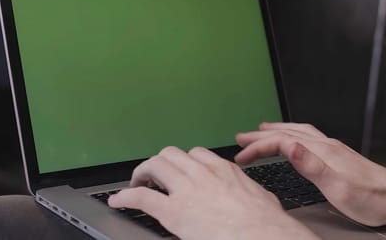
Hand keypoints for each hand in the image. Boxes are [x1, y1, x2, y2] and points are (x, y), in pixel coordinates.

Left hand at [108, 146, 318, 239]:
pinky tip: (119, 201)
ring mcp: (187, 190)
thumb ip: (245, 192)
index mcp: (224, 171)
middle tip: (154, 176)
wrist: (264, 236)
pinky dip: (125, 197)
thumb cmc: (267, 224)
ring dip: (142, 173)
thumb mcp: (259, 198)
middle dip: (160, 163)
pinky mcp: (173, 211)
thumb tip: (249, 199)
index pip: (197, 154)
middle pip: (171, 154)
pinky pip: (142, 197)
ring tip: (137, 184)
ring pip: (155, 165)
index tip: (179, 170)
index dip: (183, 162)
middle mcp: (203, 173)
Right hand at [235, 123, 385, 226]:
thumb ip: (311, 166)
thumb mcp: (337, 187)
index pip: (281, 141)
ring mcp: (333, 148)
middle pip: (287, 132)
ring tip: (262, 130)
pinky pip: (307, 138)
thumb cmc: (370, 198)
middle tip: (241, 137)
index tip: (241, 156)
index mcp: (321, 151)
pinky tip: (294, 143)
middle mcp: (326, 145)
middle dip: (261, 134)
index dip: (258, 147)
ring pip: (298, 132)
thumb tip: (289, 147)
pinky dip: (292, 135)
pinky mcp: (338, 155)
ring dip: (277, 130)